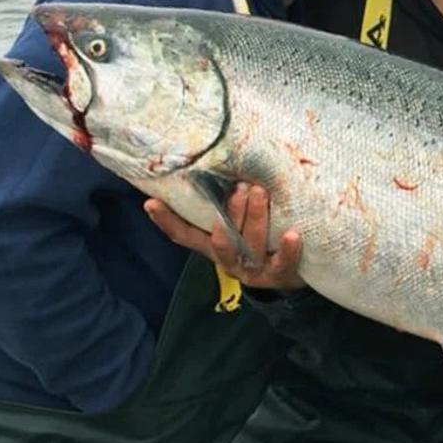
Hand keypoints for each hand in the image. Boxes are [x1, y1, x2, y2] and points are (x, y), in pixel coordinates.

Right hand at [144, 183, 306, 289]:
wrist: (292, 276)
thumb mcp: (240, 225)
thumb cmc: (263, 240)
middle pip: (220, 239)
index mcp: (214, 246)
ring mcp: (253, 270)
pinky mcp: (278, 275)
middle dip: (229, 212)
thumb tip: (224, 166)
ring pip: (249, 245)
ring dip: (254, 217)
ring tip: (260, 193)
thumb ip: (228, 206)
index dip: (166, 221)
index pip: (184, 235)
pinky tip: (292, 234)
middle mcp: (229, 260)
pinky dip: (287, 249)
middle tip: (240, 186)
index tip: (151, 203)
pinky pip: (282, 262)